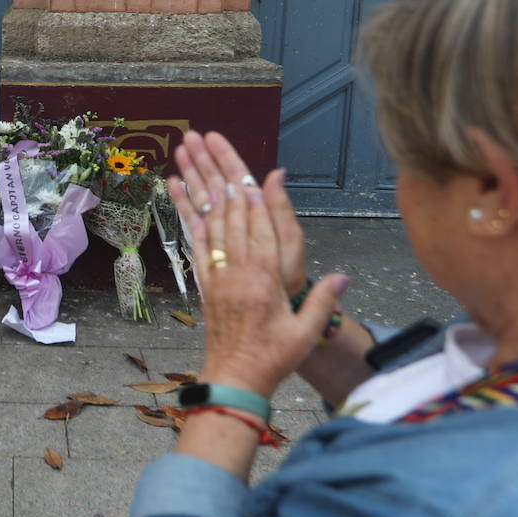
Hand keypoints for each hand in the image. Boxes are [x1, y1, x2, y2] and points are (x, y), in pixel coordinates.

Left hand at [170, 130, 345, 396]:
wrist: (235, 379)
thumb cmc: (275, 358)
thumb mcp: (305, 332)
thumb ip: (323, 301)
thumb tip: (344, 274)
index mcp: (265, 281)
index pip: (260, 229)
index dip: (254, 196)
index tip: (245, 168)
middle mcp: (237, 271)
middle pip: (230, 213)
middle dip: (218, 171)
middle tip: (204, 137)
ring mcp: (216, 273)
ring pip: (208, 217)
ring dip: (198, 179)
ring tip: (186, 148)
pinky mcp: (203, 280)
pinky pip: (192, 237)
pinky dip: (183, 209)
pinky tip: (173, 185)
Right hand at [179, 132, 306, 294]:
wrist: (276, 307)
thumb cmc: (287, 276)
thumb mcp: (289, 240)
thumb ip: (279, 207)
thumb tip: (277, 173)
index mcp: (258, 211)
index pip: (239, 176)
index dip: (225, 156)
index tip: (211, 137)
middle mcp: (237, 216)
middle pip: (217, 181)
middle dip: (203, 158)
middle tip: (188, 137)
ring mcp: (222, 229)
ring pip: (203, 195)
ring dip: (190, 173)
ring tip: (178, 152)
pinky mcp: (209, 244)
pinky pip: (193, 218)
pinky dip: (182, 201)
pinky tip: (172, 184)